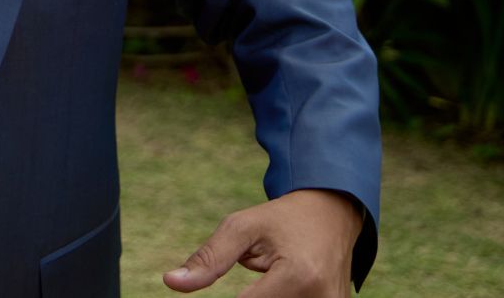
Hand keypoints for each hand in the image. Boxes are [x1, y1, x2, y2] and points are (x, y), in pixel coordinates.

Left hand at [164, 189, 362, 296]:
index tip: (215, 286)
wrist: (333, 214)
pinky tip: (285, 280)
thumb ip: (209, 258)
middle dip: (250, 294)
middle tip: (259, 265)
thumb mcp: (242, 227)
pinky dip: (278, 296)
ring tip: (277, 269)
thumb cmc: (282, 219)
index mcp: (298, 276)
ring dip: (266, 295)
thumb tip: (170, 282)